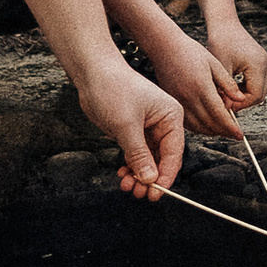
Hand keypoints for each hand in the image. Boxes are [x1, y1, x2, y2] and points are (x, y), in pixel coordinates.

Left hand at [75, 55, 185, 194]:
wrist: (93, 73)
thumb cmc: (113, 89)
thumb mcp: (127, 126)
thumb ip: (139, 155)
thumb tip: (150, 179)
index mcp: (171, 117)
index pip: (174, 153)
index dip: (166, 176)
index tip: (155, 193)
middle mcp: (163, 124)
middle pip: (162, 159)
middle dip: (150, 178)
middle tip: (138, 193)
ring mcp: (147, 128)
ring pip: (148, 160)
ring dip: (138, 175)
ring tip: (127, 186)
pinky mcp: (132, 131)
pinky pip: (136, 154)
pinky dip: (130, 166)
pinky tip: (122, 174)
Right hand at [139, 21, 252, 140]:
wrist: (165, 46)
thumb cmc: (189, 51)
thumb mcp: (215, 63)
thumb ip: (228, 84)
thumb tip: (241, 100)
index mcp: (201, 86)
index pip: (219, 114)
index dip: (230, 127)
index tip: (239, 134)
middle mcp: (188, 97)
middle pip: (208, 124)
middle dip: (223, 132)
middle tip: (234, 134)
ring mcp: (178, 101)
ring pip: (197, 126)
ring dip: (211, 132)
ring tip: (222, 130)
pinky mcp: (172, 103)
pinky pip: (186, 122)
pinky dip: (198, 128)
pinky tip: (207, 124)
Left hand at [199, 11, 266, 111]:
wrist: (225, 24)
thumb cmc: (220, 42)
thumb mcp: (221, 68)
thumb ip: (225, 90)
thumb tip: (226, 111)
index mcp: (258, 65)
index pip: (255, 95)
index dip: (241, 104)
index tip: (226, 107)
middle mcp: (266, 64)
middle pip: (260, 94)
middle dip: (243, 102)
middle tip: (226, 104)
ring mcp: (265, 63)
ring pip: (259, 89)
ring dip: (244, 95)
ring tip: (227, 96)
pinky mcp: (262, 62)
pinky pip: (257, 81)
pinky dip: (246, 87)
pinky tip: (231, 87)